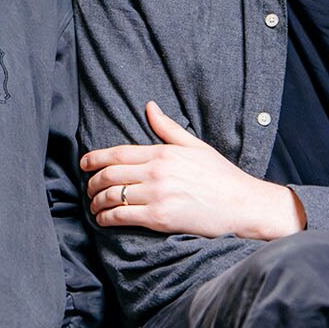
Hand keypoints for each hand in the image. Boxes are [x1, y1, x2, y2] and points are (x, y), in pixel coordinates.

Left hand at [81, 101, 304, 239]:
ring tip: (95, 206)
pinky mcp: (159, 218)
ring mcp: (157, 195)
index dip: (94, 159)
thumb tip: (149, 107)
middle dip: (92, 182)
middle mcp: (157, 172)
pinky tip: (104, 220)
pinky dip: (107, 218)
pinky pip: (122, 216)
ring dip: (97, 202)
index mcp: (163, 153)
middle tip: (88, 189)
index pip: (118, 153)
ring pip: (112, 196)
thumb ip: (168, 129)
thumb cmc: (222, 177)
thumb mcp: (196, 147)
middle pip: (110, 174)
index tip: (84, 164)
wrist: (244, 205)